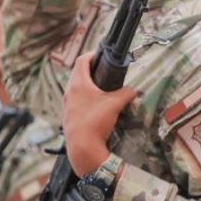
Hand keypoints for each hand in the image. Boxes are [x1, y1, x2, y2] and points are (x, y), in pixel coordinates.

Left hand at [63, 52, 136, 175]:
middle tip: (103, 68)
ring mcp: (67, 103)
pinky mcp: (68, 114)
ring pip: (75, 86)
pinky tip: (93, 102)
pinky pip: (75, 99)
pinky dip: (83, 95)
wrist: (82, 146)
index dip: (92, 54)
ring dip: (86, 83)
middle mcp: (69, 91)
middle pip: (77, 72)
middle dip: (90, 68)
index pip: (82, 60)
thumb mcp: (116, 104)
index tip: (101, 54)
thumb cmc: (96, 121)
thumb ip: (126, 93)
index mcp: (78, 84)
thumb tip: (133, 90)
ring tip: (100, 85)